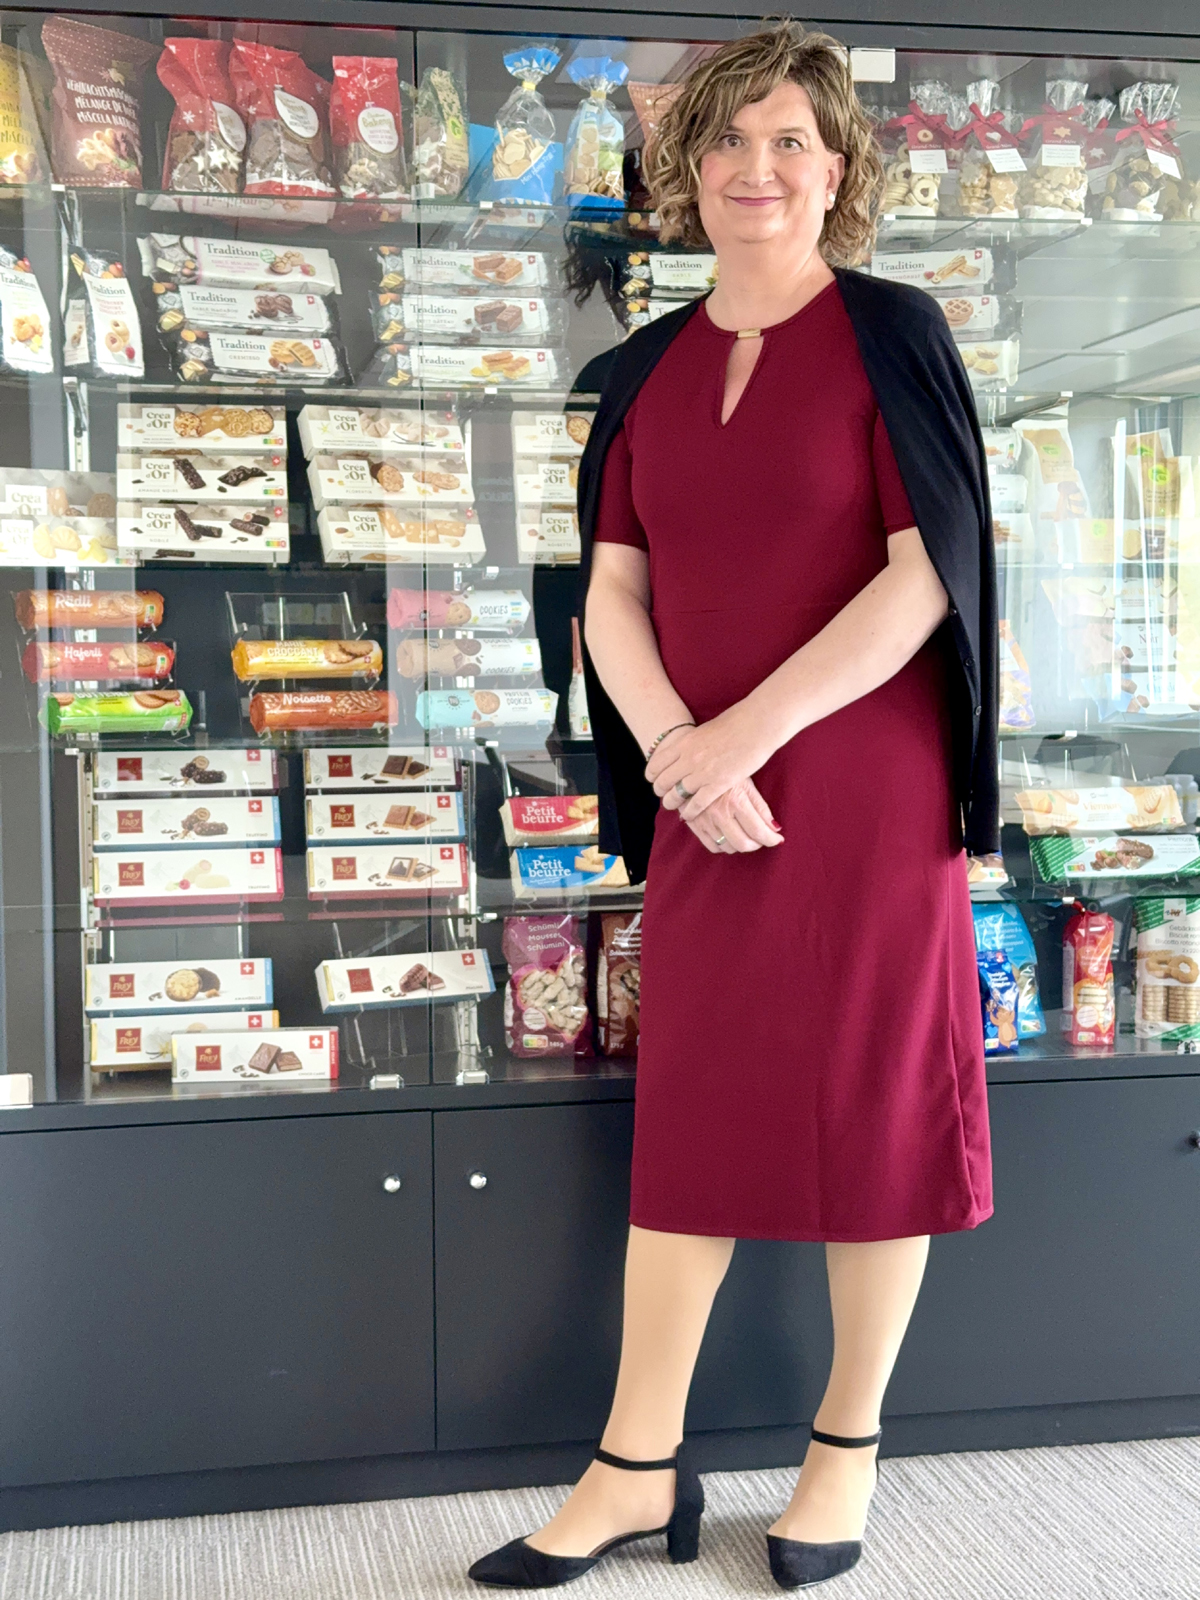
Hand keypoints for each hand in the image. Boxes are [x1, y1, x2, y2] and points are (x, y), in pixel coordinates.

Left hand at [646, 703, 778, 821]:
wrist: (756, 724)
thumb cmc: (736, 722)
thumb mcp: (705, 730)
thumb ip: (693, 743)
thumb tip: (687, 749)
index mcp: (684, 742)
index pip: (656, 764)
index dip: (652, 775)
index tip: (654, 779)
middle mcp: (688, 758)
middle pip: (663, 782)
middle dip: (661, 791)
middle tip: (664, 795)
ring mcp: (702, 772)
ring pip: (676, 795)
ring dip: (672, 803)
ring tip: (674, 806)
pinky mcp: (718, 784)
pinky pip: (696, 804)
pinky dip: (690, 811)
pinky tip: (689, 814)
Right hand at [683, 778, 783, 852]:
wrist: (693, 766)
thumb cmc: (724, 771)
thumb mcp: (746, 783)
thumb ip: (760, 807)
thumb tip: (775, 828)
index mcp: (735, 801)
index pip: (757, 830)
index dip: (771, 839)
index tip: (777, 839)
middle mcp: (719, 814)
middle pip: (743, 844)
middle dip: (757, 844)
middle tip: (762, 838)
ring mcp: (705, 821)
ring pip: (728, 847)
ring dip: (741, 844)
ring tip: (745, 834)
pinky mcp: (694, 825)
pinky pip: (712, 847)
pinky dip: (724, 846)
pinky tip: (729, 836)